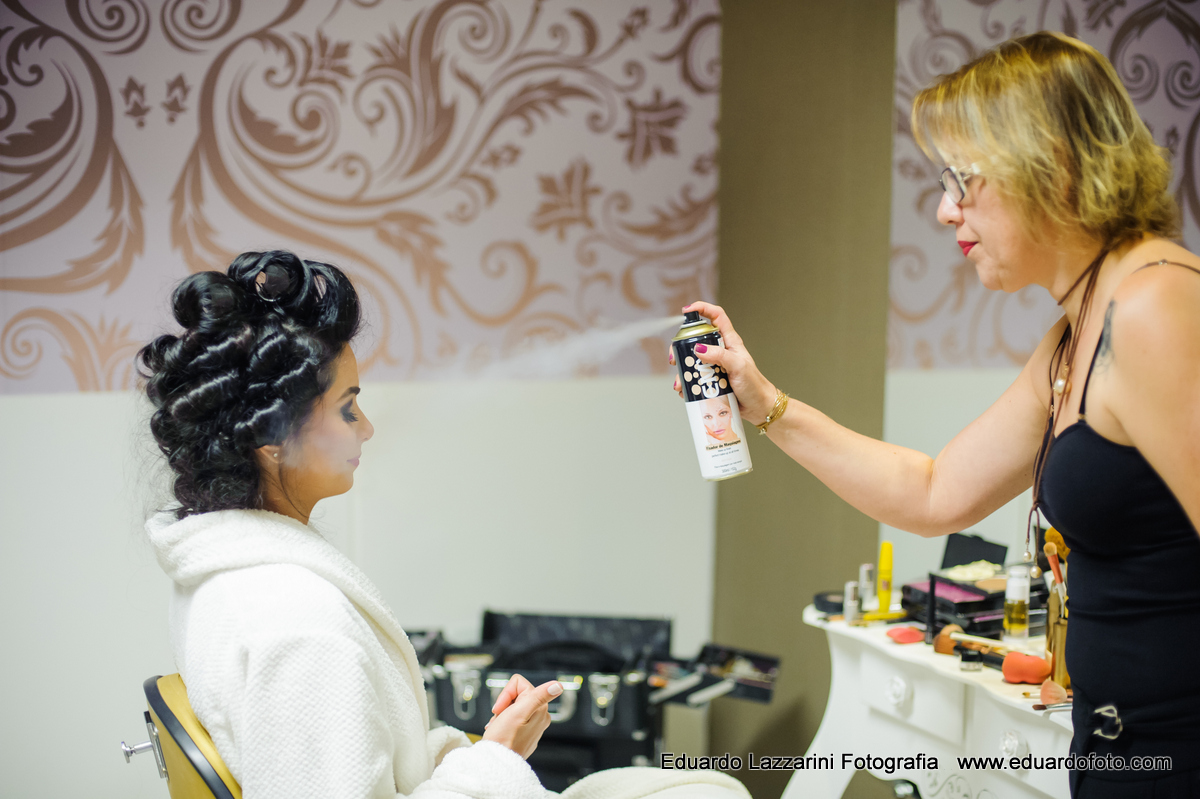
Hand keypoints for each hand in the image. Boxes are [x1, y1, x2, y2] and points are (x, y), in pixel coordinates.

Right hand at [480, 678, 560, 758]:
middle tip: (501, 718)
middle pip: (517, 695)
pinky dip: (504, 722)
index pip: (519, 684)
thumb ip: (539, 696)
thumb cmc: (504, 740)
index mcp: (540, 708)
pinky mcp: (525, 733)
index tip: (501, 709)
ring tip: (501, 726)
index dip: (506, 694)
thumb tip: (559, 685)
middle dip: (504, 705)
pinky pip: (512, 718)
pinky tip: (501, 730)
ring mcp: (533, 725)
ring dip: (503, 714)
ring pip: (513, 706)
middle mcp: (540, 716)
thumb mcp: (519, 713)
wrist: (496, 763)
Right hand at [669, 302, 776, 423]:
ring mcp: (713, 366)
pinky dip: (687, 385)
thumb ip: (719, 356)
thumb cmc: (754, 385)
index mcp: (729, 341)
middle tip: (675, 358)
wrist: (758, 408)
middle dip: (681, 348)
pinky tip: (686, 391)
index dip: (702, 309)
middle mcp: (720, 351)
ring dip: (683, 371)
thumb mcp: (738, 366)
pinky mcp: (710, 381)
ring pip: (691, 362)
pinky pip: (693, 379)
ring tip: (681, 382)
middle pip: (695, 340)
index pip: (716, 317)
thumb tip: (698, 349)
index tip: (687, 311)